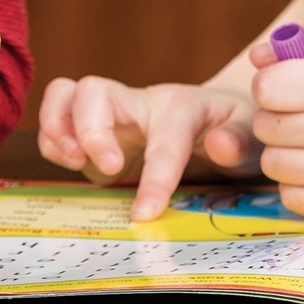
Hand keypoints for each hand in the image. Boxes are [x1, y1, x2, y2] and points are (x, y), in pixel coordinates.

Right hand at [37, 75, 260, 221]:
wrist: (217, 118)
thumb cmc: (234, 126)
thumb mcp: (250, 133)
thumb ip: (239, 139)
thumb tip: (218, 145)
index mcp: (181, 106)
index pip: (164, 137)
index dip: (155, 176)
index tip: (145, 213)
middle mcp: (139, 104)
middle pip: (94, 90)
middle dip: (90, 129)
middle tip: (106, 168)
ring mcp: (111, 115)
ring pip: (65, 95)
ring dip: (57, 128)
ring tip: (73, 161)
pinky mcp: (92, 135)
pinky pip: (56, 122)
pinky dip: (52, 141)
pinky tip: (70, 164)